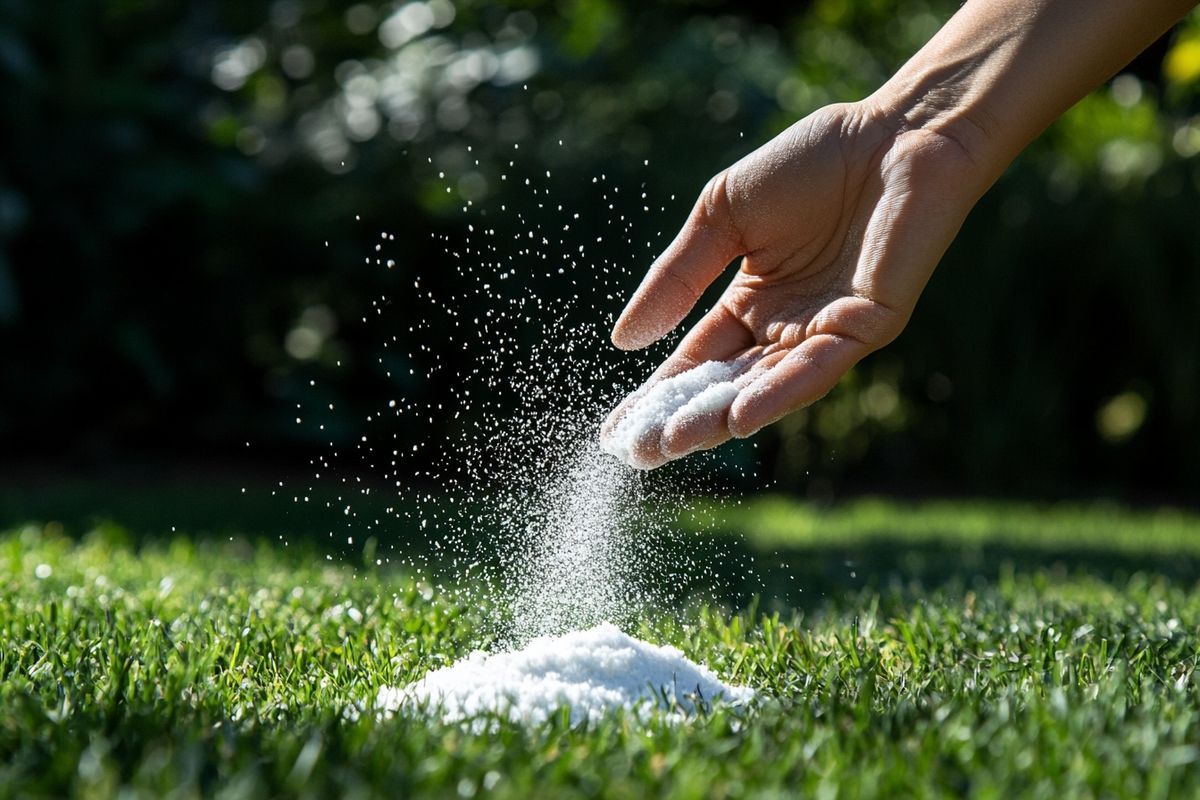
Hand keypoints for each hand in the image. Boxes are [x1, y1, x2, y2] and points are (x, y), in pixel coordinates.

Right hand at [602, 100, 985, 468]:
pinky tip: (739, 417)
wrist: (894, 133)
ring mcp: (824, 333)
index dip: (657, 396)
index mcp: (750, 304)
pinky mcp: (865, 328)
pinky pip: (815, 370)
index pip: (696, 362)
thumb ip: (678, 277)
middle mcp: (785, 329)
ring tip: (673, 443)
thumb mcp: (721, 216)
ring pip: (765, 389)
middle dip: (681, 420)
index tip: (617, 432)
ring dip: (720, 419)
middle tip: (638, 453)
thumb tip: (624, 341)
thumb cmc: (811, 163)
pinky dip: (777, 395)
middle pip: (724, 387)